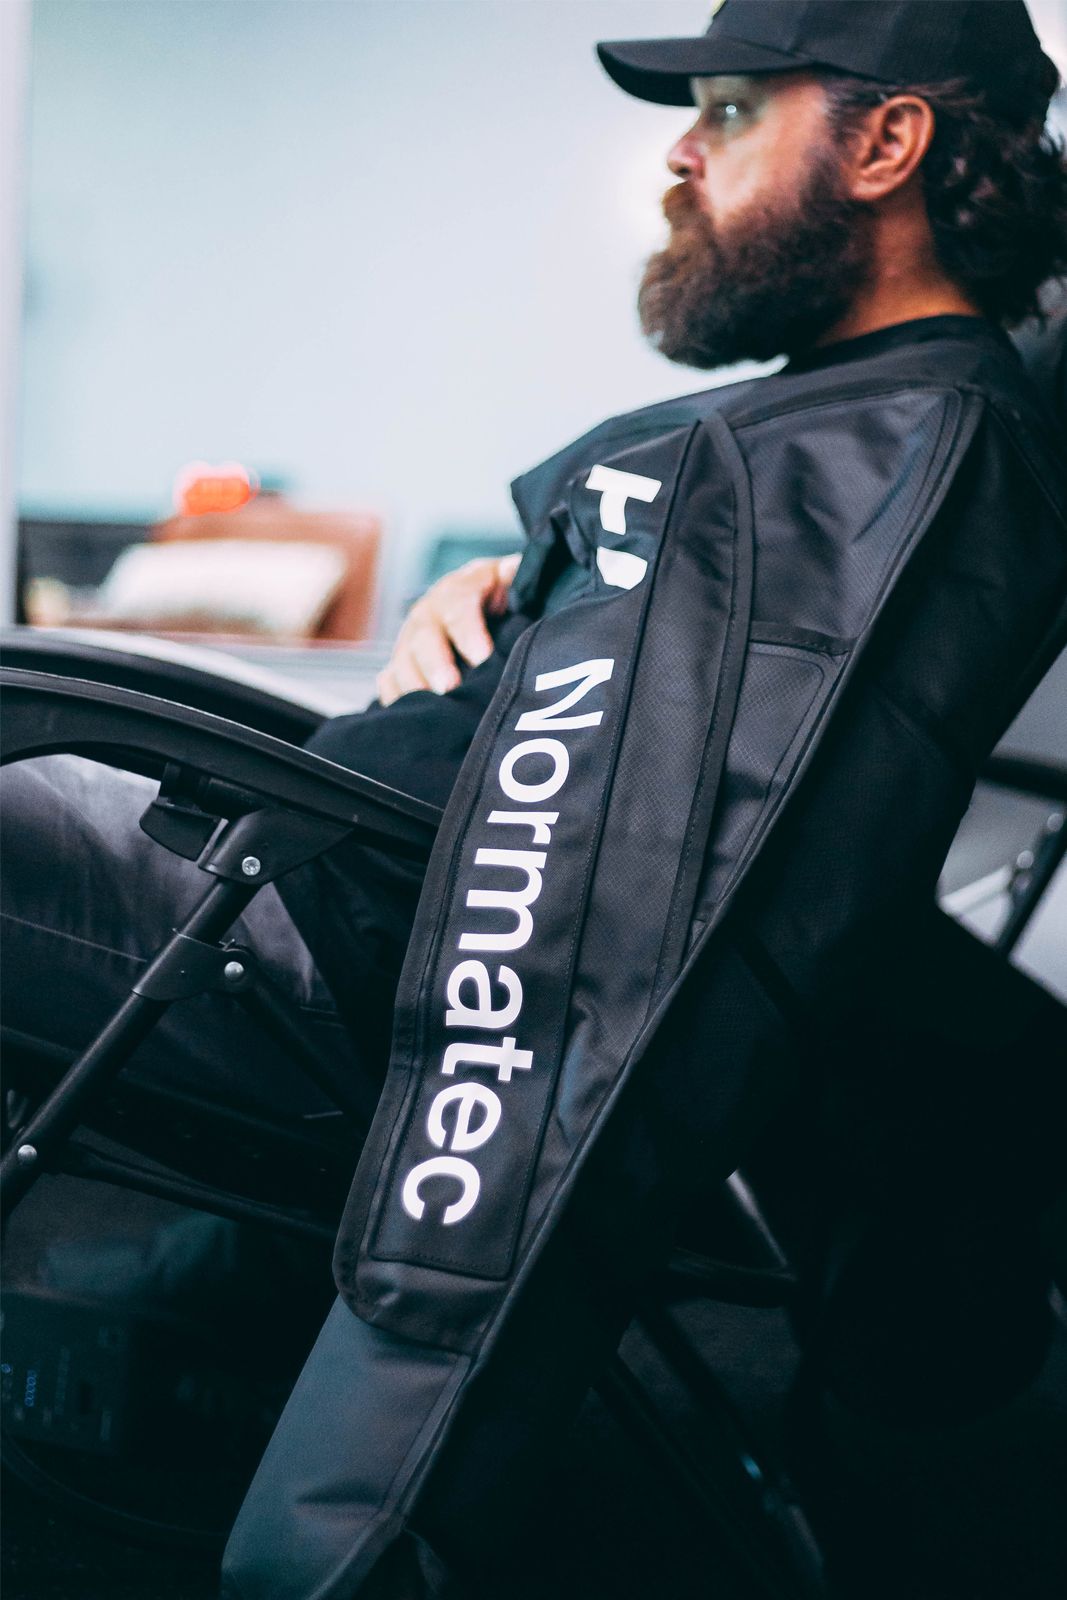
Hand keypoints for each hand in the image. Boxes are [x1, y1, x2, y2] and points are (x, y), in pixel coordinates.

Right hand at [377, 552, 521, 705]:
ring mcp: (413, 639)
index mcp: (461, 589)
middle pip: (424, 635)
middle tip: (449, 687)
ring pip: (402, 660)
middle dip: (435, 663)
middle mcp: (431, 613)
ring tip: (431, 709)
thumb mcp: (514, 581)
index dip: (467, 629)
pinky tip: (414, 716)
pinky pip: (390, 681)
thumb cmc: (507, 599)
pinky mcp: (403, 665)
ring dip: (413, 685)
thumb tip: (511, 569)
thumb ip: (515, 576)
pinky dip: (396, 698)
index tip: (482, 655)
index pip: (458, 603)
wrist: (491, 610)